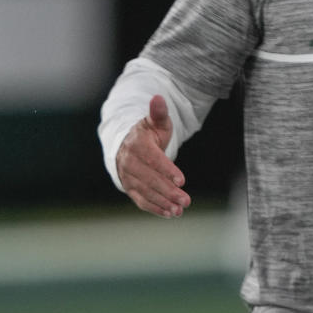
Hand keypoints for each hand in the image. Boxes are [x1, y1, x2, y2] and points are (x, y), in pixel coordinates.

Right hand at [116, 95, 190, 217]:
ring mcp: (127, 177)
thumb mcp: (155, 123)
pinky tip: (169, 214)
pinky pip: (141, 200)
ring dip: (163, 202)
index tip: (182, 181)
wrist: (126, 146)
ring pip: (145, 191)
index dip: (167, 170)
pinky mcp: (129, 188)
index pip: (152, 159)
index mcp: (136, 144)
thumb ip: (158, 113)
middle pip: (150, 179)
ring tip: (179, 210)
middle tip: (186, 200)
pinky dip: (154, 208)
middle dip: (168, 191)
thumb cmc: (147, 134)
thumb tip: (158, 98)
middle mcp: (128, 162)